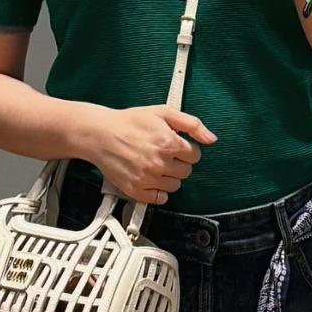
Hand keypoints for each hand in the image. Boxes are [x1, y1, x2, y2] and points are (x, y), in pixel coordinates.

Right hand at [84, 102, 215, 203]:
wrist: (100, 134)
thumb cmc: (130, 122)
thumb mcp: (163, 112)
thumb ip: (191, 124)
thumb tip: (212, 139)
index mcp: (169, 143)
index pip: (195, 156)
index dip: (186, 149)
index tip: (174, 145)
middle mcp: (160, 163)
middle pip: (186, 172)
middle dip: (178, 163)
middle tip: (162, 153)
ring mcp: (148, 179)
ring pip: (175, 186)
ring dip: (169, 177)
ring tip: (155, 164)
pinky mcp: (136, 191)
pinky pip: (159, 199)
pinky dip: (157, 191)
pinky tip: (149, 177)